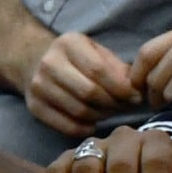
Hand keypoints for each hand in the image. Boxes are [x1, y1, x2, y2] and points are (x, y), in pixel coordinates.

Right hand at [20, 30, 141, 137]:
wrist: (34, 61)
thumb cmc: (75, 58)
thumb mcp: (96, 51)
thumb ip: (117, 68)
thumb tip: (137, 90)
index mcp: (68, 44)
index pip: (98, 70)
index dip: (120, 87)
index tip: (136, 97)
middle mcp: (50, 63)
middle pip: (88, 92)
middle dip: (112, 104)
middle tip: (125, 108)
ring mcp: (38, 86)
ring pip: (79, 110)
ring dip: (101, 116)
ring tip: (110, 113)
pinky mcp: (34, 106)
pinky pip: (65, 126)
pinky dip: (84, 128)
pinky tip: (93, 123)